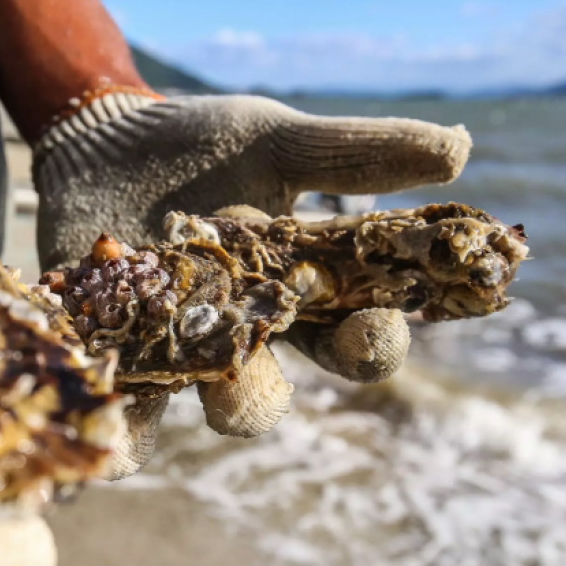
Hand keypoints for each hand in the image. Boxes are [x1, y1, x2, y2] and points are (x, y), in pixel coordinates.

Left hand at [32, 91, 470, 476]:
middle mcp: (244, 333)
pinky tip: (116, 426)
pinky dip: (126, 427)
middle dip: (269, 394)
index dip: (371, 342)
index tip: (376, 326)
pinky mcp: (117, 350)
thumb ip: (354, 154)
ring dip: (208, 406)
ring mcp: (177, 347)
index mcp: (298, 292)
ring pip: (200, 405)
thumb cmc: (203, 143)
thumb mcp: (276, 141)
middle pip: (270, 389)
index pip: (351, 334)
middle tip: (256, 377)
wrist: (106, 137)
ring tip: (202, 387)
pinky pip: (128, 410)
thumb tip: (459, 150)